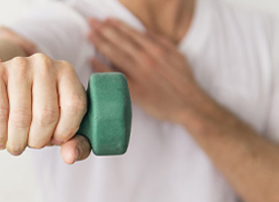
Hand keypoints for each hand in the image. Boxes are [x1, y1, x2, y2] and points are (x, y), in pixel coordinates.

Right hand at [0, 53, 90, 163]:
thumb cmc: (31, 111)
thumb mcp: (59, 127)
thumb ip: (75, 144)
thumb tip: (70, 156)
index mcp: (66, 72)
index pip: (75, 106)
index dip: (65, 132)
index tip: (54, 140)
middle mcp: (44, 64)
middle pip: (47, 114)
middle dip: (37, 141)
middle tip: (30, 145)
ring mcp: (18, 65)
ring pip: (22, 117)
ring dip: (17, 141)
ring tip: (14, 146)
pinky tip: (0, 140)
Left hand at [88, 18, 211, 123]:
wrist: (190, 105)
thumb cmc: (184, 81)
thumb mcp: (178, 55)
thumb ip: (162, 42)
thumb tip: (147, 32)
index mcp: (157, 50)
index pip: (133, 34)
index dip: (118, 25)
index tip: (105, 19)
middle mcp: (147, 59)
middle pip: (121, 41)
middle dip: (104, 30)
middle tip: (90, 22)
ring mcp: (140, 74)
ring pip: (116, 54)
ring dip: (101, 43)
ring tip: (89, 35)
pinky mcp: (135, 90)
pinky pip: (115, 76)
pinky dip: (102, 67)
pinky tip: (91, 60)